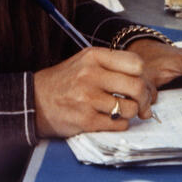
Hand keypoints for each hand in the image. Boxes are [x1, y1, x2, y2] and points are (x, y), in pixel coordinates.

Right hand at [33, 47, 154, 137]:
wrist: (34, 101)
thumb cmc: (64, 82)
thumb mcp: (85, 62)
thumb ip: (113, 68)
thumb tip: (147, 87)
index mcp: (93, 56)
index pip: (136, 63)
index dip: (143, 76)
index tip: (140, 83)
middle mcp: (91, 74)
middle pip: (137, 86)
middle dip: (144, 98)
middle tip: (141, 103)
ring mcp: (88, 98)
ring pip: (130, 108)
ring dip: (130, 113)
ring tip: (119, 111)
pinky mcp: (86, 120)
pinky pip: (119, 124)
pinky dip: (118, 124)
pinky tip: (108, 119)